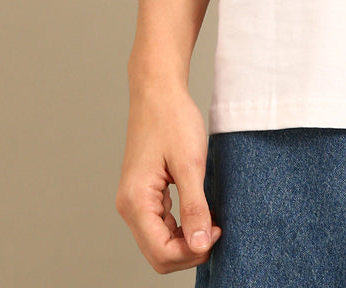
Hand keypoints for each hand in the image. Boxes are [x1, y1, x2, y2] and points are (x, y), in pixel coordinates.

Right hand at [115, 78, 222, 272]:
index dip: (192, 251)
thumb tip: (200, 245)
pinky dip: (180, 227)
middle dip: (189, 250)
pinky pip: (159, 225)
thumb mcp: (191, 164)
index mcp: (136, 202)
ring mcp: (133, 201)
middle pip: (158, 254)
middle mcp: (129, 207)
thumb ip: (195, 207)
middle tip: (215, 228)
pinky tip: (199, 211)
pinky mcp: (142, 194)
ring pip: (158, 243)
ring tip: (210, 219)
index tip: (216, 230)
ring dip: (185, 240)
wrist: (158, 91)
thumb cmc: (173, 120)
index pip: (161, 253)